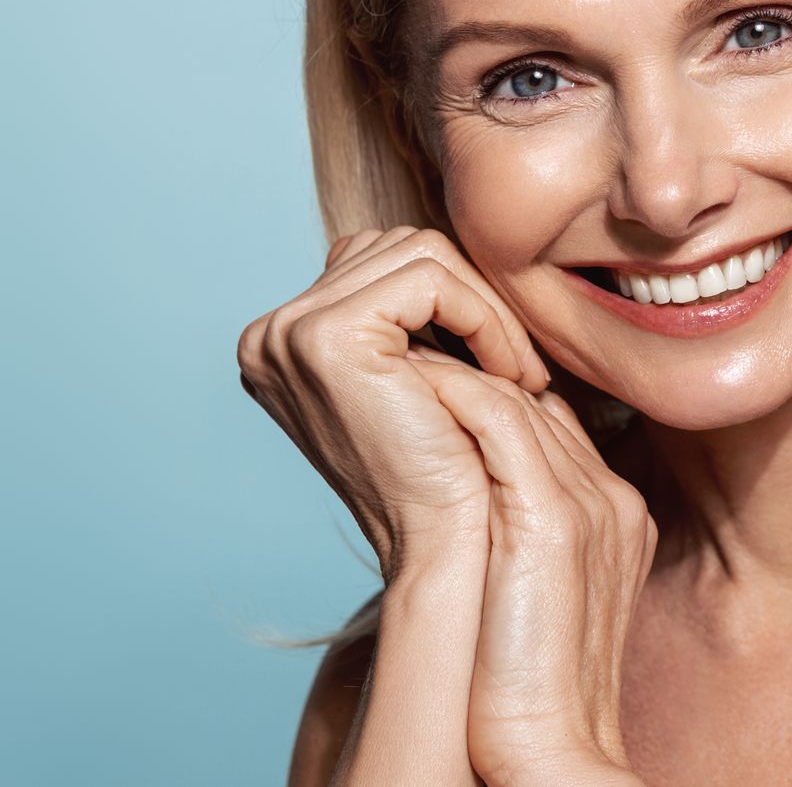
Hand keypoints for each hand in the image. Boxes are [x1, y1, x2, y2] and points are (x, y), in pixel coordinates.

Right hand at [236, 225, 551, 574]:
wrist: (442, 545)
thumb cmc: (445, 470)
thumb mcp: (415, 380)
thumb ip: (410, 319)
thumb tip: (448, 248)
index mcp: (281, 341)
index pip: (381, 261)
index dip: (455, 295)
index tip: (504, 352)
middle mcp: (269, 333)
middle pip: (397, 245)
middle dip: (473, 296)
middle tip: (521, 362)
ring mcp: (289, 332)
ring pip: (421, 251)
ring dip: (487, 308)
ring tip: (518, 371)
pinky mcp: (327, 336)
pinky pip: (432, 278)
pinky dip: (485, 317)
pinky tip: (510, 372)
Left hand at [406, 347, 656, 786]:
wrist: (554, 756)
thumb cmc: (522, 698)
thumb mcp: (529, 602)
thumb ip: (510, 541)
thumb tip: (453, 508)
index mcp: (614, 513)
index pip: (553, 421)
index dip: (490, 395)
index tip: (428, 386)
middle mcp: (611, 497)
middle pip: (539, 398)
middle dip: (469, 371)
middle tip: (399, 355)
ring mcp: (590, 503)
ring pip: (519, 396)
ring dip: (452, 371)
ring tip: (392, 361)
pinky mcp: (553, 519)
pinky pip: (497, 420)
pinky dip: (448, 392)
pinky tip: (403, 388)